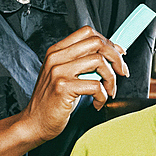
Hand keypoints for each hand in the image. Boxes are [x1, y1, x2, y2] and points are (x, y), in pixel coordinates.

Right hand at [20, 26, 128, 141]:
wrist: (34, 123)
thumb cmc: (51, 101)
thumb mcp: (63, 75)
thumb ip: (81, 62)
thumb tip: (110, 54)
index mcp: (56, 51)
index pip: (88, 32)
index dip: (108, 42)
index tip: (119, 54)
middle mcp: (56, 58)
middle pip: (96, 43)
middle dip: (116, 57)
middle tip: (121, 72)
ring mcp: (58, 72)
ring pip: (99, 62)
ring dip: (111, 79)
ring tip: (108, 91)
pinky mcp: (63, 88)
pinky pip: (95, 85)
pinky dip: (103, 96)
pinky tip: (97, 103)